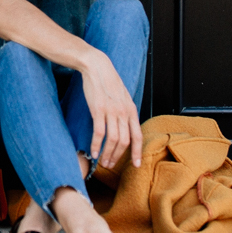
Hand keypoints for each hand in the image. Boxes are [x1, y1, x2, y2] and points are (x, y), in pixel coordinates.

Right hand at [79, 51, 141, 169]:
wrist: (97, 67)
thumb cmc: (108, 81)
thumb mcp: (123, 97)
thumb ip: (125, 111)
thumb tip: (125, 126)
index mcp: (131, 110)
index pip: (137, 136)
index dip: (137, 152)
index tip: (136, 165)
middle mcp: (124, 113)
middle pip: (124, 141)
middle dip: (118, 156)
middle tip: (111, 165)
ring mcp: (111, 112)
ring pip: (113, 140)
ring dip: (108, 154)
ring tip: (103, 162)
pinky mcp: (98, 110)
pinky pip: (99, 133)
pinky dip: (96, 145)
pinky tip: (93, 152)